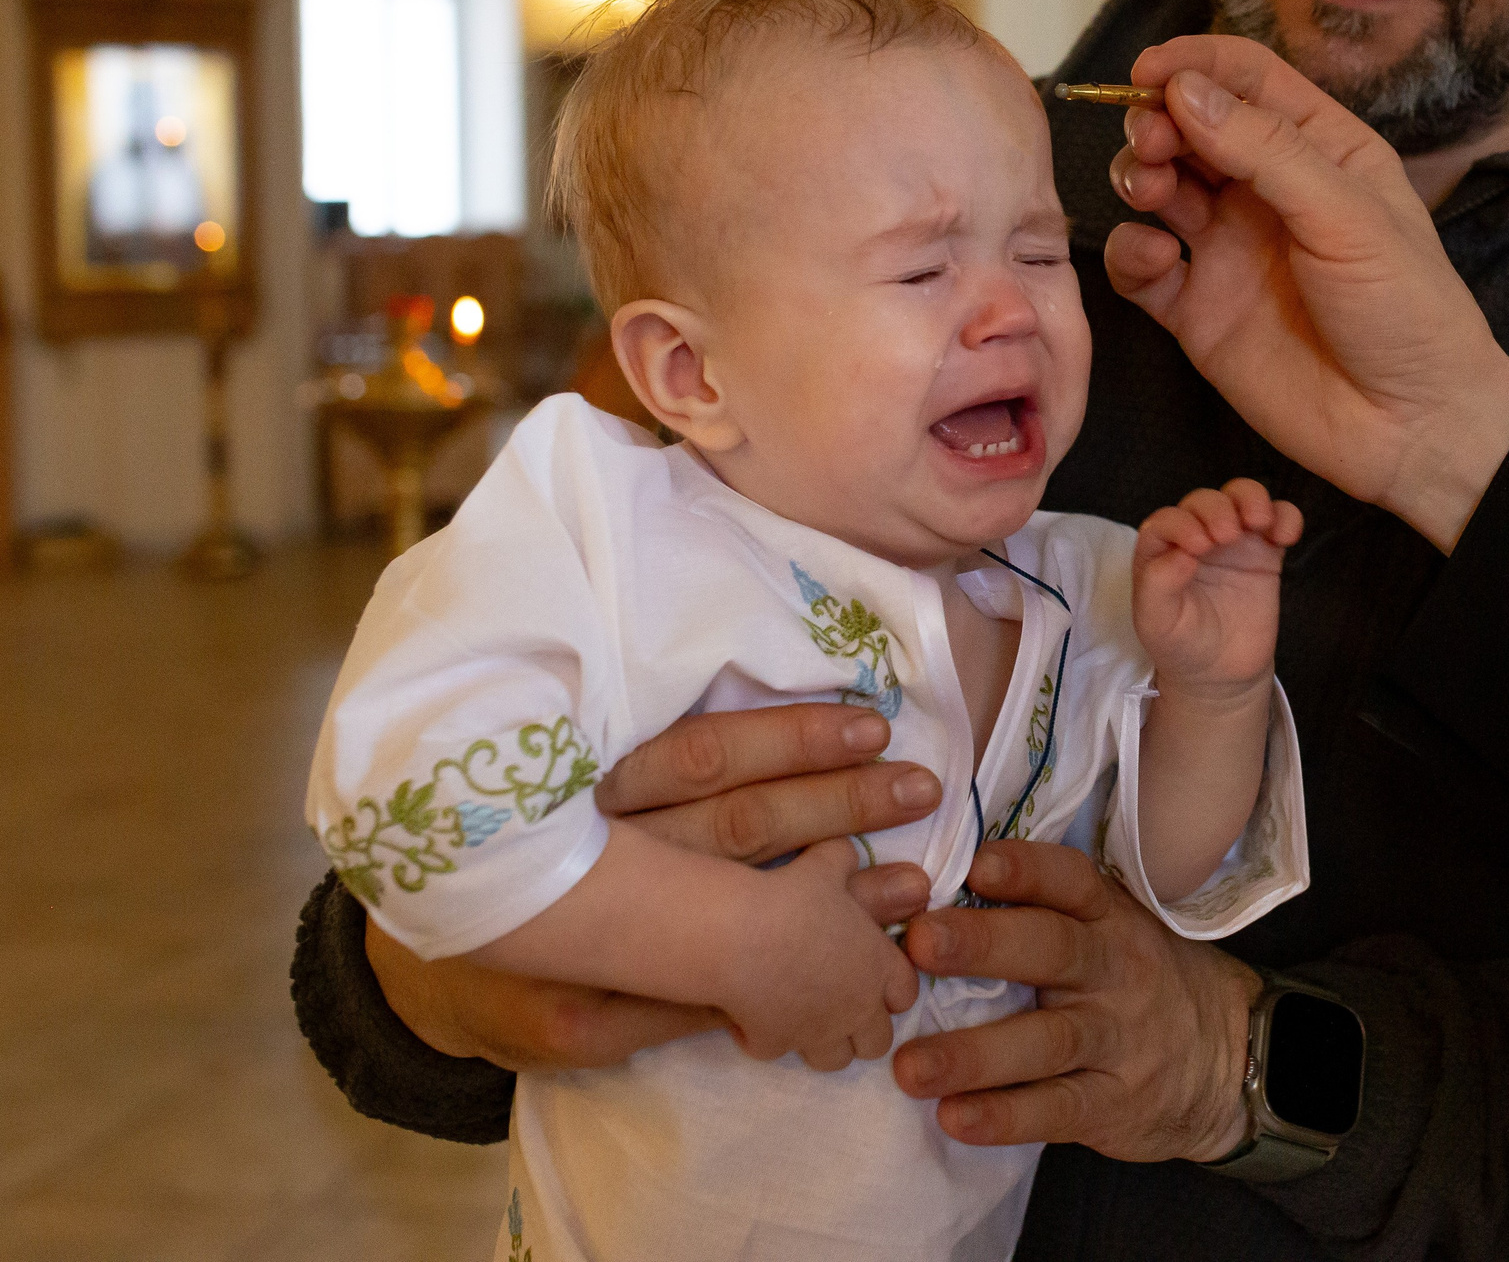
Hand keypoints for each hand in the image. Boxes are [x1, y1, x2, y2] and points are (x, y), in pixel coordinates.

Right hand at [368, 702, 940, 1070]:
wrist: (410, 964)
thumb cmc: (497, 851)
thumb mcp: (543, 775)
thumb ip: (630, 739)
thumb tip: (746, 662)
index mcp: (582, 785)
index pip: (701, 752)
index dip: (790, 735)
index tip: (872, 723)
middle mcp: (588, 859)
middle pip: (733, 827)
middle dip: (836, 809)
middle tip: (920, 787)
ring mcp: (584, 952)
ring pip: (728, 918)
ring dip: (831, 900)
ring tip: (912, 880)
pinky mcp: (585, 1023)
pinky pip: (694, 1004)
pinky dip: (771, 990)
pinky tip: (837, 973)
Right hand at [719, 841, 919, 1069]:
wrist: (740, 937)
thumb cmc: (795, 896)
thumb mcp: (828, 863)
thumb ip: (844, 862)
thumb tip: (848, 855)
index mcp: (877, 967)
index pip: (906, 994)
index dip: (892, 987)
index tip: (871, 975)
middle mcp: (855, 1008)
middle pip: (877, 1040)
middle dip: (864, 1027)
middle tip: (839, 1003)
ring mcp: (816, 1033)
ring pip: (835, 1060)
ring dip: (824, 1042)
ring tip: (804, 1016)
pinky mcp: (775, 1045)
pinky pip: (779, 1051)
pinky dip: (770, 1039)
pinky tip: (755, 1017)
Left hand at [892, 840, 1261, 1160]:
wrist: (1227, 1056)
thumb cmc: (1139, 980)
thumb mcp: (1112, 929)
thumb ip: (1043, 911)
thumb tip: (932, 889)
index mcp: (1108, 916)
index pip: (1070, 882)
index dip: (1026, 870)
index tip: (974, 865)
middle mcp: (1115, 969)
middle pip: (1053, 950)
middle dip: (985, 944)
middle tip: (920, 942)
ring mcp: (1117, 1038)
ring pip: (1046, 1040)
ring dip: (975, 1053)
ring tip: (910, 1066)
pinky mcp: (1112, 1103)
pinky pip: (1056, 1109)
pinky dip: (1005, 1116)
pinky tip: (955, 1118)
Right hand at [1103, 34, 1508, 552]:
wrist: (1412, 426)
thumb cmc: (1408, 310)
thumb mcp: (1348, 213)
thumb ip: (1265, 149)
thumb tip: (1185, 91)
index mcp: (1321, 151)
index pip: (1246, 79)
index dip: (1195, 64)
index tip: (1149, 70)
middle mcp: (1268, 194)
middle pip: (1190, 127)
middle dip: (1158, 121)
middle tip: (1152, 140)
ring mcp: (1230, 252)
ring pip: (1158, 188)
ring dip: (1139, 176)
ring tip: (1152, 191)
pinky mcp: (1200, 313)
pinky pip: (1142, 268)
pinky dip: (1132, 253)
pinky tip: (1158, 260)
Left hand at [1133, 477, 1303, 693]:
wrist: (1221, 674)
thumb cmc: (1180, 644)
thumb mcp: (1156, 622)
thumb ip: (1157, 586)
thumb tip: (1180, 555)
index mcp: (1161, 551)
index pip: (1167, 520)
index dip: (1182, 524)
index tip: (1198, 548)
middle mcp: (1195, 538)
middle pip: (1206, 501)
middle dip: (1217, 509)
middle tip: (1227, 536)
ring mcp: (1233, 542)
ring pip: (1241, 497)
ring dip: (1251, 498)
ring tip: (1258, 522)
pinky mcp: (1265, 552)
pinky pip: (1278, 519)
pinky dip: (1286, 516)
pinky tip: (1284, 537)